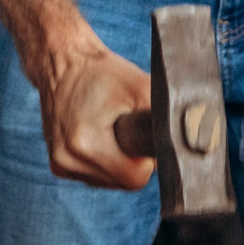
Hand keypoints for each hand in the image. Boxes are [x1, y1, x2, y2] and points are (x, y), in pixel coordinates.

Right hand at [37, 40, 155, 190]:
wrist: (61, 62)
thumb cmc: (101, 72)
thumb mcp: (140, 86)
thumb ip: (165, 117)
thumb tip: (186, 141)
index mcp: (86, 143)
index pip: (134, 179)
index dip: (145, 160)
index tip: (140, 135)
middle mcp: (67, 158)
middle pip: (122, 182)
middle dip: (130, 159)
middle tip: (126, 127)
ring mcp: (59, 163)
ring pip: (108, 181)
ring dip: (116, 161)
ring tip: (109, 128)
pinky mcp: (57, 164)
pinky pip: (94, 176)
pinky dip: (102, 160)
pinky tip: (98, 136)